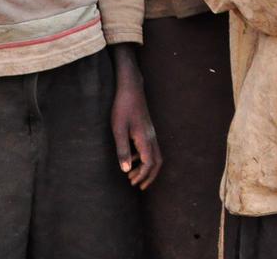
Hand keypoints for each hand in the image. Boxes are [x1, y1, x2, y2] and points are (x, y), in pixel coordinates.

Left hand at [110, 50, 162, 190]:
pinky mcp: (147, 129)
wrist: (130, 89)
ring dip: (146, 168)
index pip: (149, 163)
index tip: (132, 183)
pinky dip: (143, 158)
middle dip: (149, 176)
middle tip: (138, 186)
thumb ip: (122, 150)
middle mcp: (151, 137)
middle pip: (157, 161)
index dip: (142, 175)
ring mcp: (151, 133)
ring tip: (132, 176)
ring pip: (155, 155)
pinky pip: (150, 148)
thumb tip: (125, 170)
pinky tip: (130, 159)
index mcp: (145, 139)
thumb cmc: (123, 108)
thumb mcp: (119, 130)